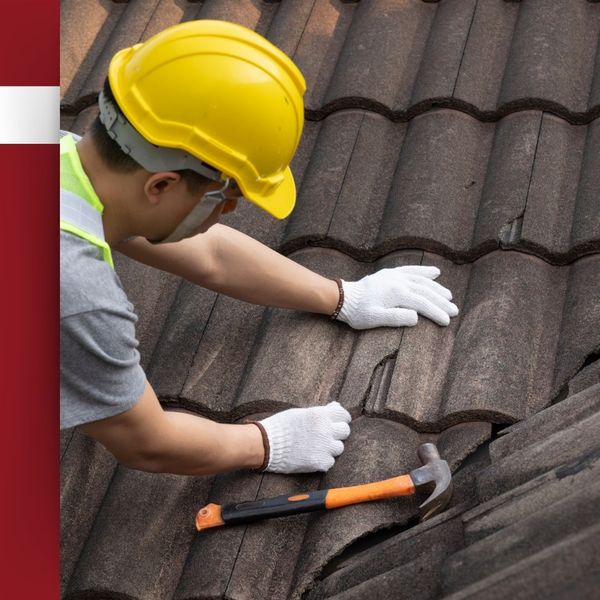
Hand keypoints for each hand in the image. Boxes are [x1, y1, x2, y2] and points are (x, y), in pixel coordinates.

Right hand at [258, 402, 350, 473]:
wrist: (266, 445)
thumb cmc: (281, 426)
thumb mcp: (301, 413)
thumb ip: (320, 411)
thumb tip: (336, 407)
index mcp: (321, 415)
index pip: (343, 415)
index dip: (342, 418)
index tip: (338, 422)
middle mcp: (326, 430)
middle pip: (345, 431)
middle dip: (337, 433)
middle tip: (327, 435)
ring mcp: (324, 447)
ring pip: (339, 448)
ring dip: (331, 447)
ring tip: (317, 446)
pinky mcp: (320, 462)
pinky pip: (330, 461)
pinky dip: (323, 460)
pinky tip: (312, 456)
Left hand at [336, 266, 458, 329]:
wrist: (344, 298)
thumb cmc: (358, 312)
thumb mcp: (375, 319)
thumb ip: (396, 318)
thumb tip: (416, 316)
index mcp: (397, 293)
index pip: (422, 303)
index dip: (436, 312)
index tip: (447, 321)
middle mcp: (398, 281)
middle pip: (425, 291)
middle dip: (441, 301)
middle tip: (455, 311)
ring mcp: (395, 275)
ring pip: (421, 280)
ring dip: (437, 288)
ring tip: (449, 296)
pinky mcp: (391, 273)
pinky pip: (411, 270)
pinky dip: (424, 271)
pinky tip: (435, 272)